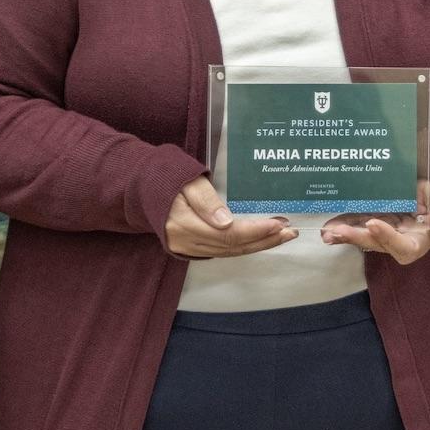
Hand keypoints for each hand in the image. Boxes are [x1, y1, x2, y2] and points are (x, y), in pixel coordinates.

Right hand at [164, 176, 297, 257]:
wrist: (139, 188)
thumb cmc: (165, 177)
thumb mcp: (186, 179)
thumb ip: (206, 200)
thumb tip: (227, 222)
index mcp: (184, 224)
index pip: (229, 234)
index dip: (255, 231)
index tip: (277, 224)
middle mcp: (186, 242)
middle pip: (233, 246)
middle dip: (264, 240)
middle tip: (289, 232)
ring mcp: (187, 248)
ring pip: (229, 252)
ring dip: (257, 245)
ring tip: (281, 235)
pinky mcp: (190, 248)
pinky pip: (221, 251)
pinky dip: (243, 246)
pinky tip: (258, 240)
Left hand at [320, 181, 429, 265]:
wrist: (420, 189)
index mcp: (417, 240)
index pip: (403, 246)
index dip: (388, 237)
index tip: (373, 223)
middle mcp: (397, 242)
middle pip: (377, 245)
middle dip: (357, 238)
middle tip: (338, 231)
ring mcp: (382, 236)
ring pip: (363, 240)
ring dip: (344, 237)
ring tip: (328, 232)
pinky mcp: (370, 227)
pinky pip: (356, 230)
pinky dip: (342, 230)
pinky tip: (327, 229)